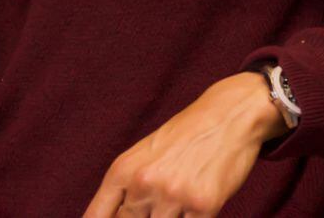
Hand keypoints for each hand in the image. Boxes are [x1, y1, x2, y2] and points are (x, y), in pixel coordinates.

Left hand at [82, 72, 288, 217]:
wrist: (226, 116)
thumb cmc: (183, 137)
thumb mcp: (144, 155)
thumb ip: (126, 188)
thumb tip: (113, 217)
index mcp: (123, 170)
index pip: (97, 215)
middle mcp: (144, 183)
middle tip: (159, 202)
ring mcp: (173, 195)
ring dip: (168, 217)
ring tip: (177, 202)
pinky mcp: (204, 205)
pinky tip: (195, 206)